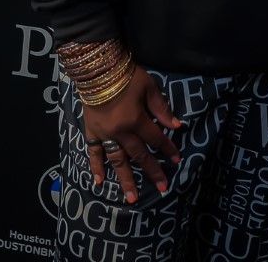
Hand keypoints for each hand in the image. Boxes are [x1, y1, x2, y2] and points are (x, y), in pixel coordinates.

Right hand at [80, 64, 183, 203]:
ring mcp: (104, 134)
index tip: (176, 160)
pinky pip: (93, 152)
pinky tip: (99, 182)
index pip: (156, 138)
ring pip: (117, 160)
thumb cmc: (126, 75)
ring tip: (132, 198)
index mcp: (135, 120)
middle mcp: (120, 132)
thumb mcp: (148, 87)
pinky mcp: (91, 131)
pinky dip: (95, 167)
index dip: (168, 148)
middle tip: (162, 188)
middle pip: (139, 155)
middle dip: (152, 171)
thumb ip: (161, 108)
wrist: (96, 68)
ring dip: (126, 179)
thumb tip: (176, 126)